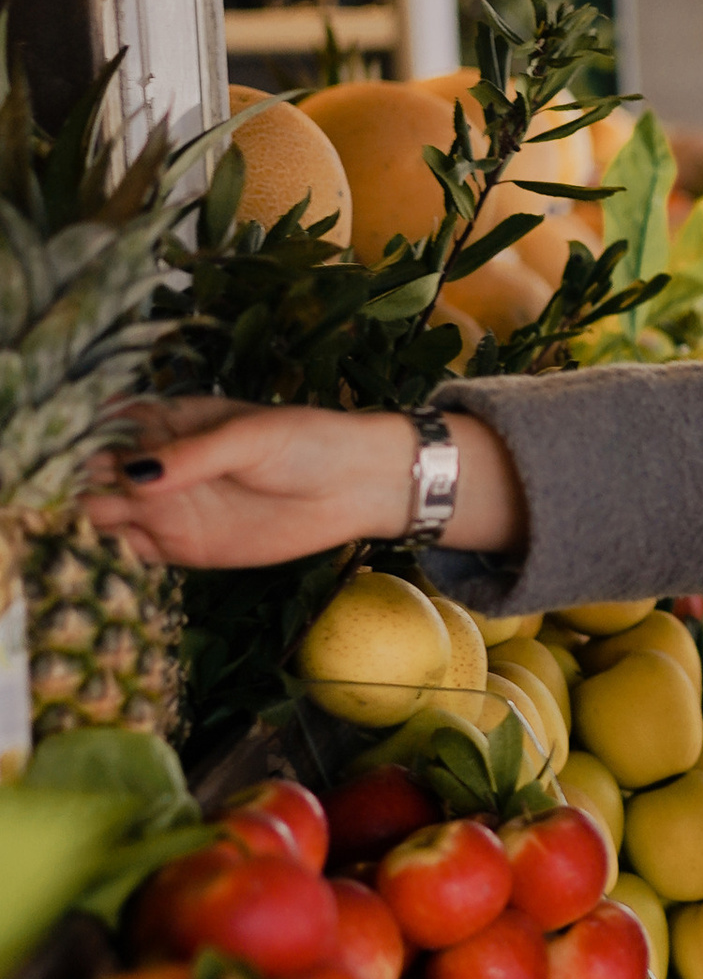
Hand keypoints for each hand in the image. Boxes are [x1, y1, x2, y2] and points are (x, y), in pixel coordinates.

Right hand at [86, 402, 524, 567]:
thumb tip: (134, 474)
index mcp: (168, 423)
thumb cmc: (307, 443)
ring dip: (89, 522)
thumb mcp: (249, 438)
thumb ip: (192, 457)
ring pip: (106, 516)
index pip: (104, 431)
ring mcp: (170, 508)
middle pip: (96, 476)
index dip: (80, 442)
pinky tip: (106, 554)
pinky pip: (136, 553)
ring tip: (89, 524)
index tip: (68, 456)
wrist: (357, 485)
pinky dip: (115, 555)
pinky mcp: (186, 547)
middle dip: (76, 485)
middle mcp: (160, 465)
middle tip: (80, 496)